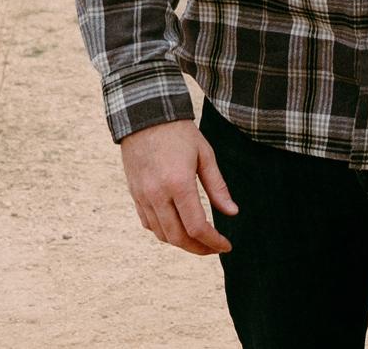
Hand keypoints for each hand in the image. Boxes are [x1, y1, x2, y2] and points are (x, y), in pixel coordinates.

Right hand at [119, 119, 237, 254]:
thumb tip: (232, 213)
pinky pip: (149, 225)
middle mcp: (157, 196)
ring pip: (162, 235)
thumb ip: (218, 187)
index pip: (197, 227)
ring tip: (200, 239)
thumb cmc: (180, 133)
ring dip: (182, 243)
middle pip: (178, 238)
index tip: (226, 246)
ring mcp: (143, 198)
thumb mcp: (205, 154)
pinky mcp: (135, 196)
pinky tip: (179, 227)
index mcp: (178, 184)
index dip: (213, 241)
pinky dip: (165, 232)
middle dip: (199, 248)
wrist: (146, 118)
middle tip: (215, 248)